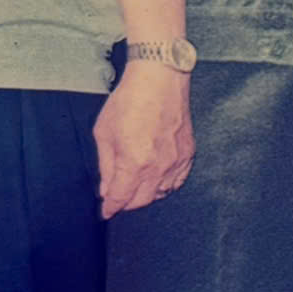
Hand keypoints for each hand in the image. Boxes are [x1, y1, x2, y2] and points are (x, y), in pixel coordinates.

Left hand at [94, 63, 194, 216]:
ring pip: (161, 193)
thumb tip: (107, 189)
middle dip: (126, 203)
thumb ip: (106, 165)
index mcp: (134, 162)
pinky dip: (166, 185)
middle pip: (141, 201)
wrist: (159, 79)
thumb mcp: (105, 132)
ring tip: (136, 186)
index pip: (120, 198)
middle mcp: (157, 166)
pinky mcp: (188, 153)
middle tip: (117, 196)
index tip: (105, 212)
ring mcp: (176, 161)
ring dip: (146, 195)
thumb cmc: (129, 100)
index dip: (110, 208)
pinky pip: (178, 181)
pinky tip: (157, 180)